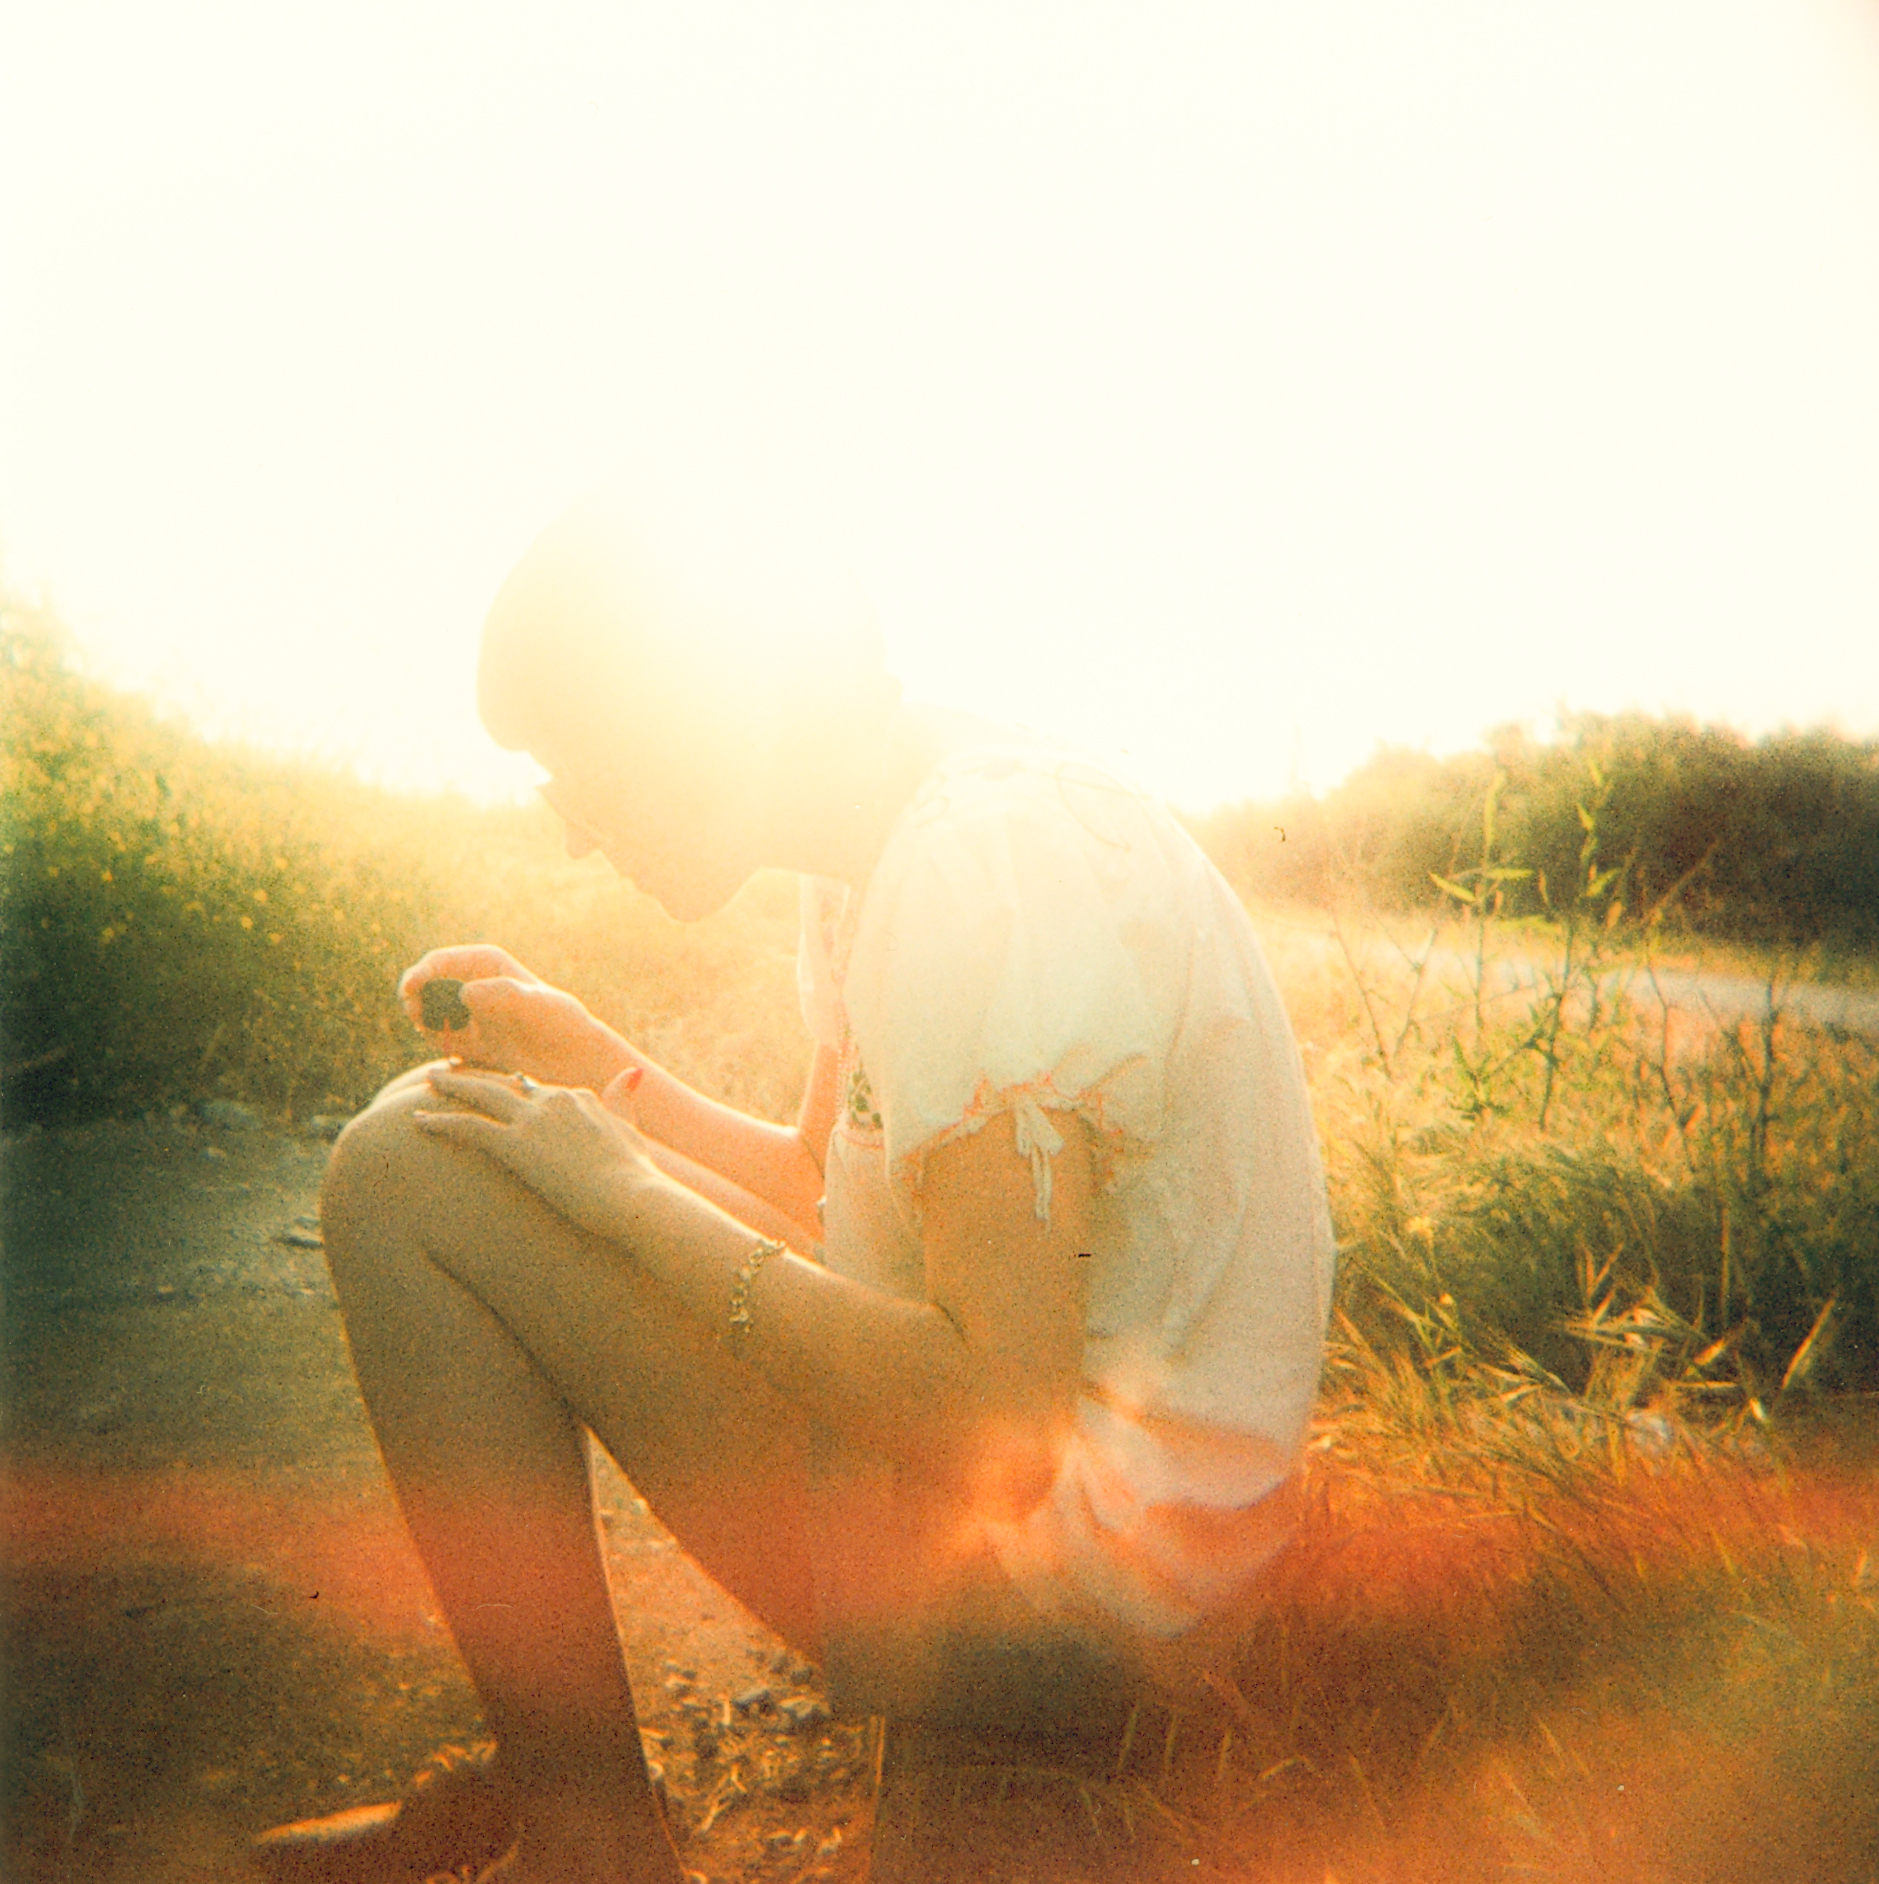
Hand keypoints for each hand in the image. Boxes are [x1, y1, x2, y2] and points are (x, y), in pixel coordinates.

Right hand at [398, 946, 631, 1090]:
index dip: (419, 974)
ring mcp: (468, 1011)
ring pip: (426, 1010)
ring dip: (421, 1020)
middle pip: (425, 985)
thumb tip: (465, 993)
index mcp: (485, 963)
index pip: (439, 962)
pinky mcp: (467, 1038)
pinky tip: (450, 1050)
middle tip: (417, 1016)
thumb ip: (502, 994)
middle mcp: (472, 983)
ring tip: (431, 1032)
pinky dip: (434, 1041)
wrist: (572, 1057)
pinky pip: (437, 1036)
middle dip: (414, 998)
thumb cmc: (559, 1022)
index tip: (411, 990)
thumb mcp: (533, 1003)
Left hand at [413, 1066, 659, 1242]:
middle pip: (504, 1081)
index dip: (511, 1084)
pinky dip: (439, 1120)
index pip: (536, 1087)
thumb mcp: (630, 1130)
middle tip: (450, 1069)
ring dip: (451, 1085)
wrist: (632, 1197)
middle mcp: (552, 1099)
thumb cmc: (636, 1174)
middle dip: (475, 1074)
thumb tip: (632, 1072)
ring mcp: (532, 1120)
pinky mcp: (515, 1144)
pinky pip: (466, 1126)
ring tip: (429, 1081)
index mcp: (578, 1097)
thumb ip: (623, 1102)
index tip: (493, 1082)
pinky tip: (416, 1119)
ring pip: (480, 1094)